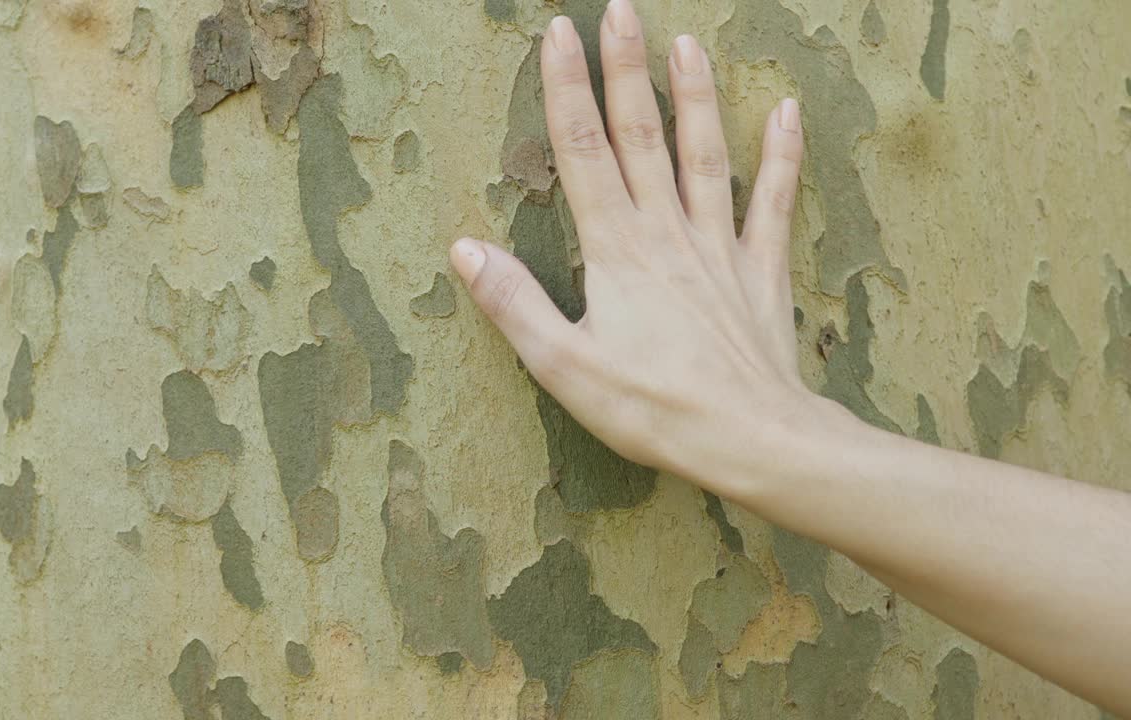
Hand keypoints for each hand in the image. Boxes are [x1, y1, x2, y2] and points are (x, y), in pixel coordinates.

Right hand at [450, 1, 818, 495]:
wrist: (752, 438)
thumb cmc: (653, 408)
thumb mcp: (563, 365)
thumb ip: (514, 303)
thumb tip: (464, 248)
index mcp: (616, 251)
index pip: (583, 152)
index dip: (567, 90)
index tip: (559, 34)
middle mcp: (667, 233)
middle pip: (642, 135)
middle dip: (626, 70)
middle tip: (620, 10)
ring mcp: (718, 247)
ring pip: (705, 154)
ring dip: (695, 95)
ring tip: (687, 42)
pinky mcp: (759, 271)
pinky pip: (773, 202)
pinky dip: (782, 156)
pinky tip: (786, 113)